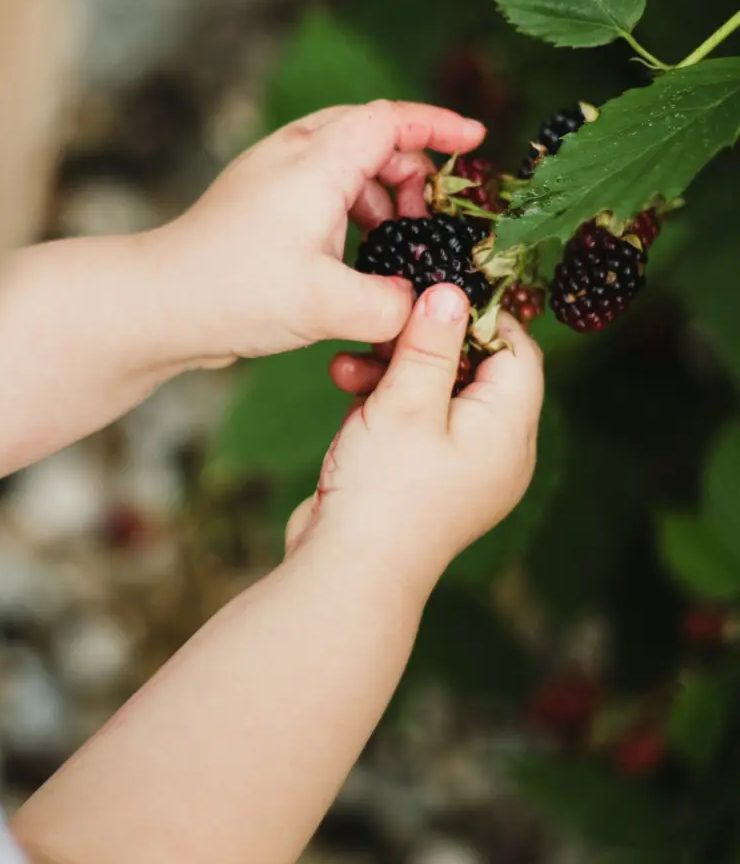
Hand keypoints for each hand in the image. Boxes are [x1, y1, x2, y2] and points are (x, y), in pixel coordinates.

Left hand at [151, 101, 485, 363]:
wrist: (158, 304)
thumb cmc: (235, 292)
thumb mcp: (329, 305)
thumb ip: (392, 305)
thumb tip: (422, 306)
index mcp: (316, 161)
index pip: (392, 119)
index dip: (439, 125)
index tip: (476, 141)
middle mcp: (292, 155)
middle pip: (372, 137)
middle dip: (412, 171)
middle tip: (432, 220)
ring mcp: (272, 178)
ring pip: (346, 167)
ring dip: (380, 197)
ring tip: (395, 245)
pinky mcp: (260, 205)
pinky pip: (321, 193)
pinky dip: (350, 214)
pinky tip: (354, 259)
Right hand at [285, 285, 543, 600]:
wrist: (347, 572)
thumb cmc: (384, 491)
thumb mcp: (406, 404)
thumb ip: (431, 344)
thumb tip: (452, 292)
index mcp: (510, 431)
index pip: (516, 351)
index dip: (480, 315)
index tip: (435, 290)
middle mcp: (496, 451)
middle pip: (474, 370)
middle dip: (424, 343)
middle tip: (385, 325)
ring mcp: (460, 468)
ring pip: (438, 394)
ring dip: (395, 371)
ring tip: (350, 365)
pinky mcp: (424, 478)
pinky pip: (417, 423)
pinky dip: (387, 402)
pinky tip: (349, 390)